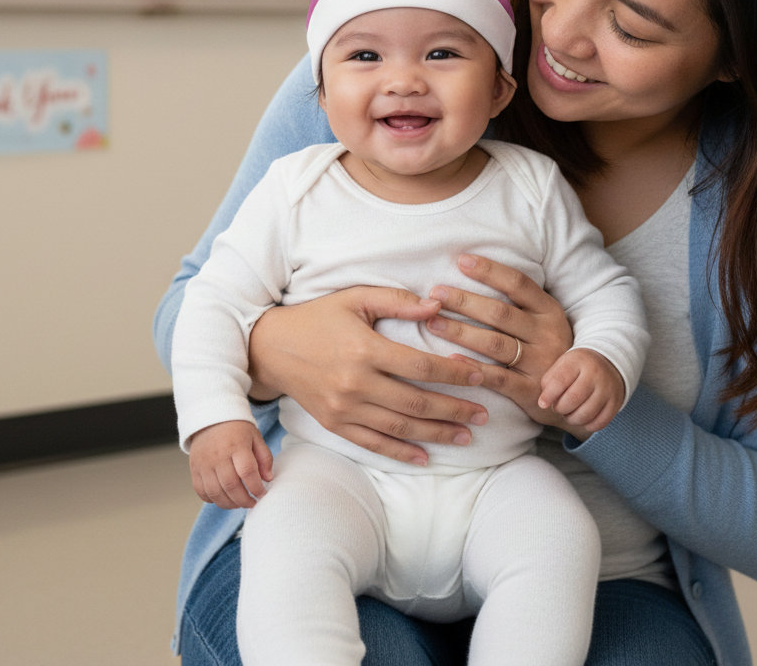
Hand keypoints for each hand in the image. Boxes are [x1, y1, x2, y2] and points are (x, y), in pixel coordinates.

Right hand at [188, 420, 273, 509]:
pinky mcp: (194, 469)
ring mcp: (204, 463)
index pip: (247, 472)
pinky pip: (201, 491)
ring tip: (239, 503)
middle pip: (231, 486)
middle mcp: (218, 456)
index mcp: (236, 445)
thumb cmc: (237, 429)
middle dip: (244, 500)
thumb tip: (268, 479)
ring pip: (215, 493)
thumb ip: (264, 457)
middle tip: (252, 503)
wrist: (211, 418)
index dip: (256, 487)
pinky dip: (212, 500)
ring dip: (229, 504)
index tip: (262, 494)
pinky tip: (223, 498)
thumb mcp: (255, 437)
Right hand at [248, 287, 490, 466]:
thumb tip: (437, 306)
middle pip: (417, 403)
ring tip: (467, 437)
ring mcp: (344, 408)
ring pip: (400, 428)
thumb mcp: (356, 298)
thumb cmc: (319, 317)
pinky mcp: (334, 424)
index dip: (455, 373)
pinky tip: (424, 457)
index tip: (479, 375)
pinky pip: (373, 443)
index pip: (421, 366)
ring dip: (437, 435)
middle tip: (484, 414)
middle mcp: (355, 383)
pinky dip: (400, 453)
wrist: (271, 347)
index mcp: (365, 349)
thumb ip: (398, 301)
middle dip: (455, 410)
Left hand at [422, 254, 590, 439]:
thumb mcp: (542, 320)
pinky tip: (451, 361)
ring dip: (461, 332)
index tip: (461, 261)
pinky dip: (474, 368)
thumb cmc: (546, 347)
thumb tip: (474, 270)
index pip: (518, 283)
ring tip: (432, 323)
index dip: (489, 271)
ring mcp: (540, 363)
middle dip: (465, 301)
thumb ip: (518, 301)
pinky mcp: (531, 390)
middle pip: (500, 312)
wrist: (574, 393)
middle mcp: (546, 333)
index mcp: (549, 310)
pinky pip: (499, 379)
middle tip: (435, 294)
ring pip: (495, 344)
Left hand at [538, 348, 624, 432]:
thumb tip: (544, 402)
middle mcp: (595, 374)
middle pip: (573, 399)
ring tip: (569, 414)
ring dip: (572, 419)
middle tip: (558, 407)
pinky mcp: (616, 402)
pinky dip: (587, 425)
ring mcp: (607, 389)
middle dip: (560, 408)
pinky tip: (582, 418)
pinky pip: (600, 423)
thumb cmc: (579, 366)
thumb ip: (550, 380)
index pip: (560, 380)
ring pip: (586, 414)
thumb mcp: (563, 364)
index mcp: (578, 361)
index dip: (549, 395)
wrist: (610, 362)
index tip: (542, 404)